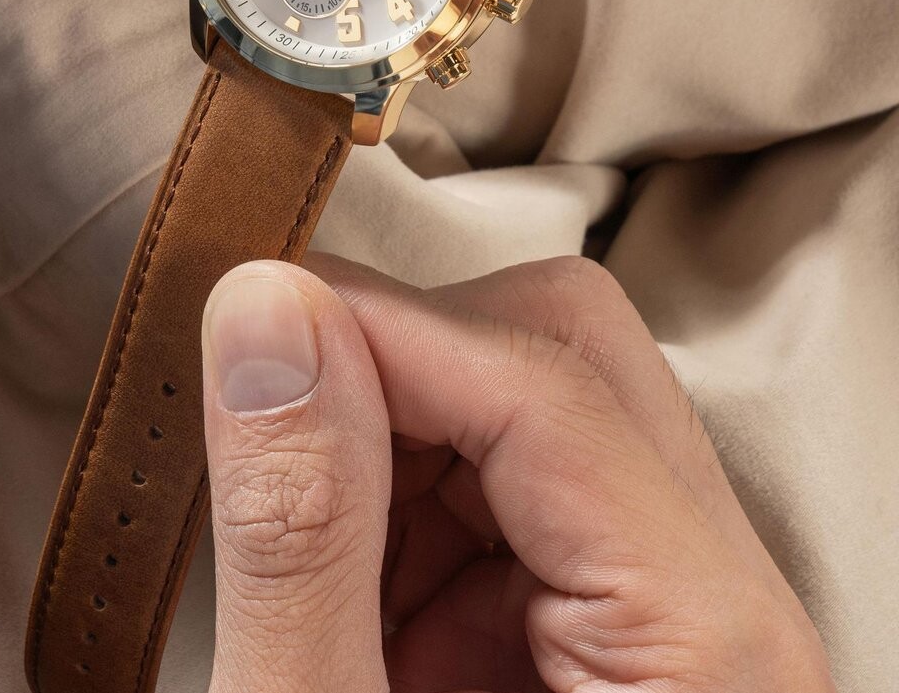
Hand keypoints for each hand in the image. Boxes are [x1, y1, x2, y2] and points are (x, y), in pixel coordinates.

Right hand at [201, 254, 835, 691]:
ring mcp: (664, 607)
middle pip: (563, 352)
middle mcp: (712, 601)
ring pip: (525, 398)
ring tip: (306, 559)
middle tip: (273, 427)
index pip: (546, 379)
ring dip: (386, 442)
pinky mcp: (607, 622)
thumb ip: (302, 541)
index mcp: (704, 642)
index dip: (378, 329)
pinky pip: (505, 485)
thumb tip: (265, 318)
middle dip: (396, 369)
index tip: (248, 325)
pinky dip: (397, 510)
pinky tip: (344, 594)